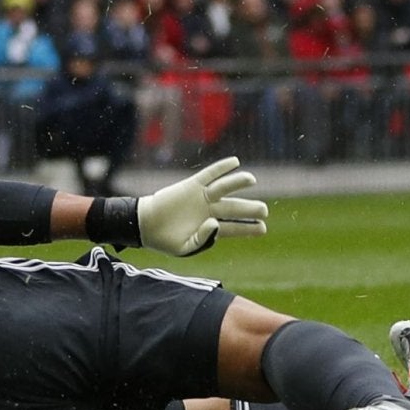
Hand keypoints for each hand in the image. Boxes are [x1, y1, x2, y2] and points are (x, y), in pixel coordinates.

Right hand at [137, 157, 267, 256]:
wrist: (145, 224)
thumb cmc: (165, 240)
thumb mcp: (185, 247)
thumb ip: (203, 239)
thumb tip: (216, 223)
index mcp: (210, 227)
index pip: (234, 227)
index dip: (248, 228)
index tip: (262, 228)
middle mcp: (210, 210)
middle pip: (234, 207)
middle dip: (249, 208)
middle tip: (264, 210)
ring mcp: (202, 197)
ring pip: (224, 188)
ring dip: (238, 182)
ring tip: (252, 179)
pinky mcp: (192, 185)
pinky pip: (209, 174)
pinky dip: (221, 167)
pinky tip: (235, 162)